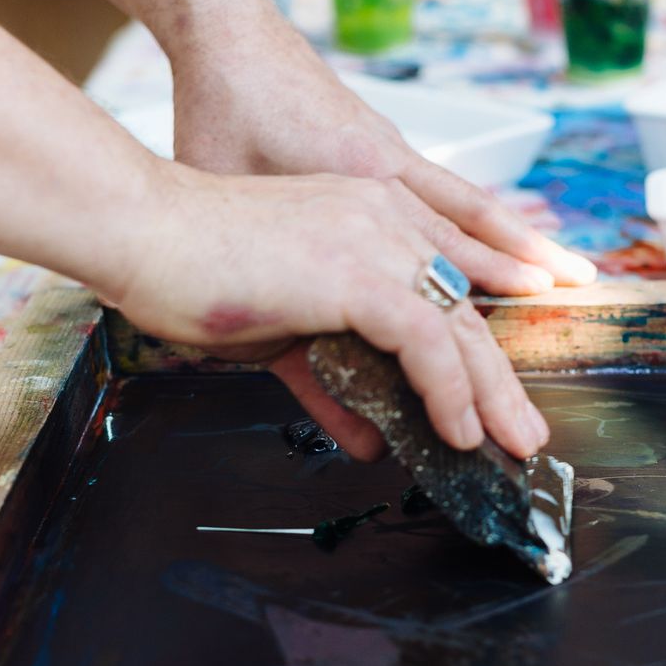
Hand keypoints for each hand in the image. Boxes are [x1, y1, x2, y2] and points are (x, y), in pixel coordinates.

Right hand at [101, 163, 550, 461]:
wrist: (142, 232)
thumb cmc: (190, 273)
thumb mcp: (278, 338)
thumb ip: (332, 385)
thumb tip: (368, 438)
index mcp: (369, 220)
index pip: (439, 294)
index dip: (471, 355)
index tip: (491, 404)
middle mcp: (384, 222)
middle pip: (463, 313)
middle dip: (497, 382)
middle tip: (522, 434)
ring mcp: (375, 243)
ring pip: (457, 328)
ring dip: (489, 396)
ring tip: (511, 445)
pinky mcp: (358, 273)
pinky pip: (425, 343)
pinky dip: (447, 394)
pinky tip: (456, 433)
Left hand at [168, 12, 596, 295]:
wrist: (229, 32)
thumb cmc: (220, 110)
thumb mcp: (227, 188)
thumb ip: (259, 246)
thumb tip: (263, 302)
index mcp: (359, 178)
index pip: (438, 238)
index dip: (489, 276)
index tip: (539, 299)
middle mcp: (390, 164)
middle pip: (475, 218)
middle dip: (530, 257)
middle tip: (581, 284)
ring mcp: (391, 149)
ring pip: (468, 201)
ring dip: (517, 235)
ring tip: (562, 264)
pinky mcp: (381, 139)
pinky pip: (446, 186)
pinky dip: (479, 215)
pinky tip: (496, 234)